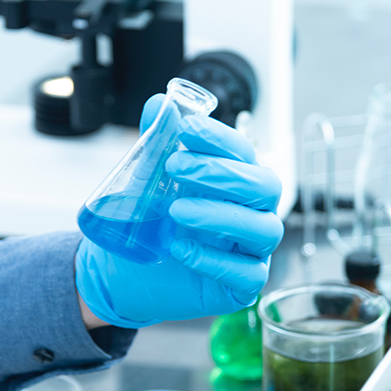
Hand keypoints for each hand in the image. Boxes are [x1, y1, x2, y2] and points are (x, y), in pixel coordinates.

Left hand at [75, 95, 283, 327]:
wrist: (125, 273)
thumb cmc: (149, 223)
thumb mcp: (147, 181)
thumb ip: (156, 143)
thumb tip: (159, 104)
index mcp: (235, 182)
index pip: (244, 152)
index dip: (219, 138)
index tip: (185, 128)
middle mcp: (252, 212)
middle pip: (265, 186)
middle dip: (221, 173)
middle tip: (175, 168)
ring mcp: (251, 251)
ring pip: (264, 229)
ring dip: (220, 215)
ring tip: (175, 211)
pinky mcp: (242, 286)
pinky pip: (247, 274)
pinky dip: (214, 259)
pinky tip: (180, 249)